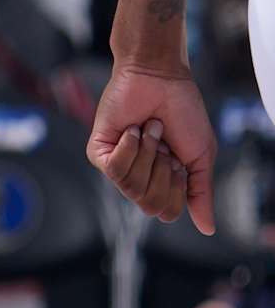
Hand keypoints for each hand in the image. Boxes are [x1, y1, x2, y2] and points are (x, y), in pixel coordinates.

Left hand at [87, 64, 216, 231]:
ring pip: (132, 188)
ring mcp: (117, 165)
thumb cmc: (182, 112)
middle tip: (165, 144)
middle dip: (164, 172)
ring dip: (148, 155)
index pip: (167, 212)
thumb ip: (200, 194)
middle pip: (150, 205)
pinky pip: (114, 170)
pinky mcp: (98, 152)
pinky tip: (133, 129)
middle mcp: (138, 178)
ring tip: (150, 130)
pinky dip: (130, 147)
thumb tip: (208, 230)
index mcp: (162, 181)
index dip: (178, 188)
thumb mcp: (200, 157)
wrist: (161, 78)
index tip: (179, 158)